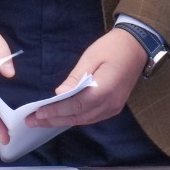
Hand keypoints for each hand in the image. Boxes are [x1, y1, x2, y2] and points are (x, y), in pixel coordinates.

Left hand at [24, 28, 147, 128]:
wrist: (137, 47)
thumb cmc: (112, 48)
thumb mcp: (91, 58)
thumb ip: (76, 78)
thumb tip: (59, 94)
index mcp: (105, 90)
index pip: (76, 106)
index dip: (56, 111)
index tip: (38, 114)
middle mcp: (110, 103)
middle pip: (79, 117)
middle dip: (54, 120)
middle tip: (31, 121)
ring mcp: (114, 107)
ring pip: (85, 120)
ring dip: (63, 121)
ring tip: (42, 121)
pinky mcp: (115, 106)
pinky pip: (92, 117)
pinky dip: (75, 118)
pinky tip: (62, 117)